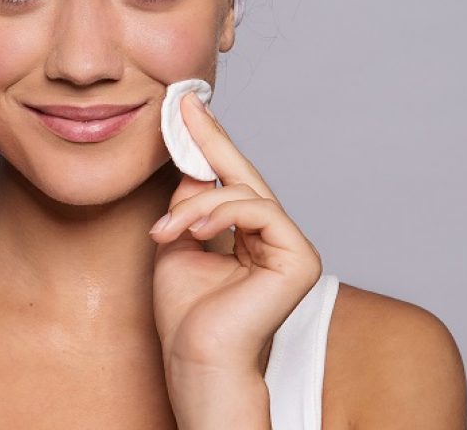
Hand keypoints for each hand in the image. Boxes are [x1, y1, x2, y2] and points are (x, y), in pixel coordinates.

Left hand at [151, 92, 322, 377]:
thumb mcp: (178, 239)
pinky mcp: (300, 257)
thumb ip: (190, 201)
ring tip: (166, 230)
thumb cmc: (186, 310)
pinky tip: (193, 230)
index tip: (186, 108)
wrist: (195, 358)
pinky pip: (259, 210)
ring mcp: (290, 245)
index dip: (209, 141)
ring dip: (197, 206)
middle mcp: (273, 235)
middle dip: (210, 139)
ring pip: (243, 192)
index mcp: (248, 233)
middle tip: (184, 107)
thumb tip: (192, 160)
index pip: (230, 178)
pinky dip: (220, 213)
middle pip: (242, 174)